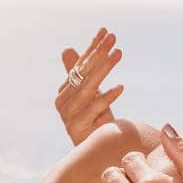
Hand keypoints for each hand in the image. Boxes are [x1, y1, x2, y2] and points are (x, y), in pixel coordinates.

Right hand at [55, 27, 124, 145]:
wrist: (96, 152)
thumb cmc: (95, 121)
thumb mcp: (91, 95)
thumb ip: (81, 74)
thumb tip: (67, 49)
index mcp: (65, 91)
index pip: (80, 65)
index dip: (92, 48)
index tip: (105, 31)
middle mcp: (63, 101)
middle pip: (82, 74)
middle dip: (99, 54)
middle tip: (113, 38)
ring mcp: (67, 115)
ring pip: (87, 89)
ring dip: (104, 70)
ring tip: (118, 54)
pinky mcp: (75, 128)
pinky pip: (93, 110)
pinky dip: (106, 98)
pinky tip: (120, 87)